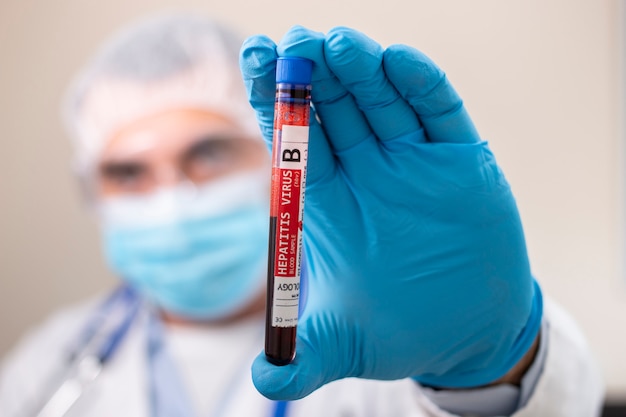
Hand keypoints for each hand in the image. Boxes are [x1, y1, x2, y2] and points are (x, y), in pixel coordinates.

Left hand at [240, 26, 541, 399]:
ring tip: (338, 43)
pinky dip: (420, 85)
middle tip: (292, 41)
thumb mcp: (342, 346)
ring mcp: (414, 162)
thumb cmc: (399, 331)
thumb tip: (262, 386)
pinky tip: (397, 62)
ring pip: (381, 99)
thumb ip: (302, 361)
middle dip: (310, 74)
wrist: (466, 333)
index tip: (252, 59)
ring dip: (360, 68)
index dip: (270, 100)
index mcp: (329, 202)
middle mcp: (367, 172)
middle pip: (331, 108)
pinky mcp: (461, 162)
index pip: (292, 140)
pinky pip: (439, 112)